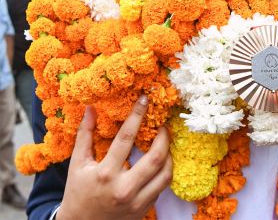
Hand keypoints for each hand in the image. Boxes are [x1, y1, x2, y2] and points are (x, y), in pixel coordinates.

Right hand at [57, 96, 171, 219]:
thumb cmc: (78, 192)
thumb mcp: (77, 163)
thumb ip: (85, 134)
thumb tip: (91, 108)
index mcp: (106, 173)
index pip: (126, 137)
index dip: (137, 115)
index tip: (144, 99)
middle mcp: (124, 188)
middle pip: (155, 157)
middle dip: (164, 136)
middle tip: (164, 124)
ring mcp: (136, 201)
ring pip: (165, 173)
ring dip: (169, 154)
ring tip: (165, 142)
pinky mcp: (143, 209)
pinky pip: (162, 186)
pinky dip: (164, 171)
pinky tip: (160, 161)